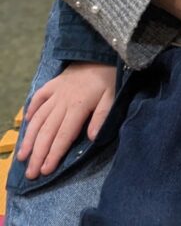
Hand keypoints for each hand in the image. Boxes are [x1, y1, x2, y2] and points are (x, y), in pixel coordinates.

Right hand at [17, 63, 115, 178]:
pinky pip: (38, 97)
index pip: (63, 136)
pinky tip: (26, 122)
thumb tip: (92, 138)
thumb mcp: (112, 97)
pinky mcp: (52, 83)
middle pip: (47, 132)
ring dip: (29, 138)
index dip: (53, 154)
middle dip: (37, 154)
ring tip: (22, 156)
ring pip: (38, 118)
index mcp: (78, 106)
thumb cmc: (109, 79)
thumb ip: (102, 116)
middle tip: (29, 174)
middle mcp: (62, 101)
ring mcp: (55, 92)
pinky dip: (31, 110)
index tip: (45, 171)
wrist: (102, 53)